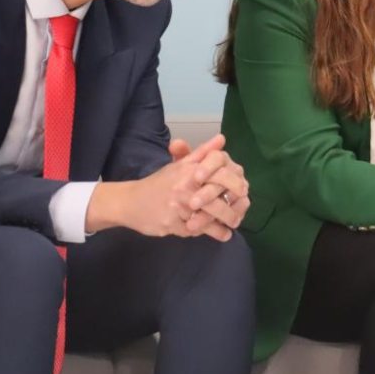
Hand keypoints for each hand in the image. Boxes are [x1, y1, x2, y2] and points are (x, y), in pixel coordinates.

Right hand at [86, 135, 247, 241]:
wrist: (129, 202)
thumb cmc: (159, 183)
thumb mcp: (180, 165)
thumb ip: (202, 153)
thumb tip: (222, 138)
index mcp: (188, 171)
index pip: (219, 175)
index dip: (234, 184)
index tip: (244, 192)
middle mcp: (183, 188)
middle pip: (214, 202)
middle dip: (230, 212)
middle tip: (239, 217)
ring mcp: (176, 207)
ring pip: (205, 220)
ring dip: (220, 226)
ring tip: (230, 230)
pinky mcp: (170, 224)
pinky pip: (193, 231)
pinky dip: (205, 233)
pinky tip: (217, 235)